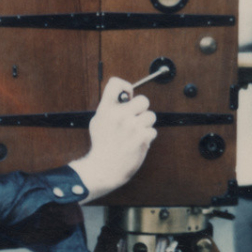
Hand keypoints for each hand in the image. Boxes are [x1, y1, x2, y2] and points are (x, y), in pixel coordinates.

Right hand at [69, 76, 157, 202]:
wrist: (105, 168)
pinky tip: (136, 143)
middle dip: (141, 109)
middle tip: (134, 119)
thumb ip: (110, 107)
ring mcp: (132, 126)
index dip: (126, 87)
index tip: (128, 96)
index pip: (117, 83)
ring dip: (145, 125)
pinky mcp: (142, 137)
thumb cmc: (102, 145)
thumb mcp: (98, 122)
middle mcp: (119, 115)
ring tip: (134, 134)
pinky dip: (147, 137)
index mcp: (106, 109)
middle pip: (143, 100)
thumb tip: (126, 96)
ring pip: (150, 116)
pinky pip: (152, 131)